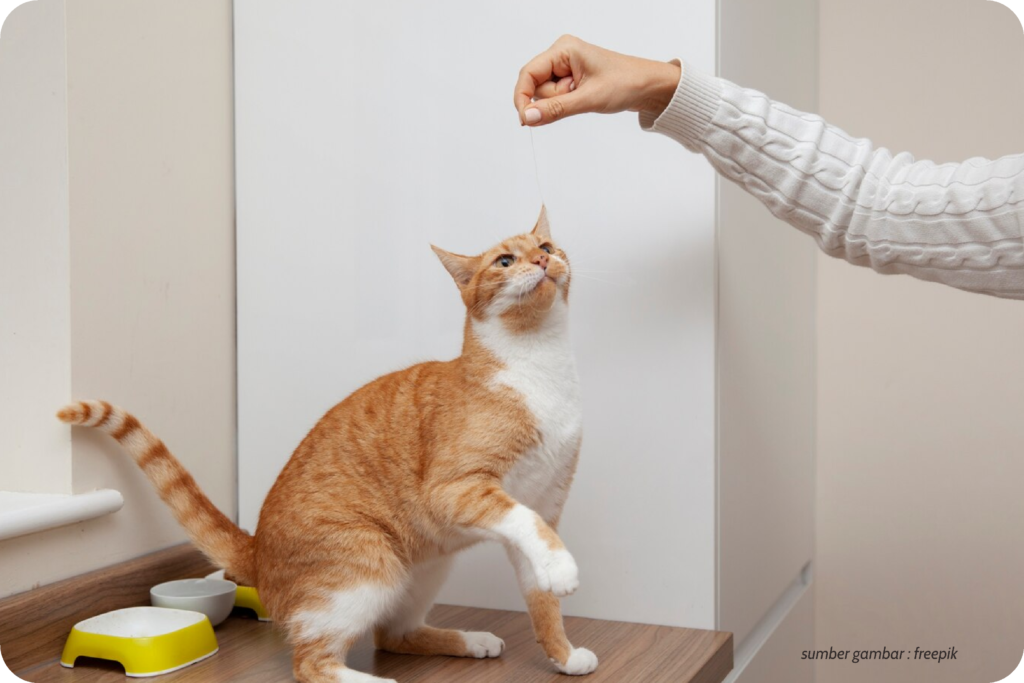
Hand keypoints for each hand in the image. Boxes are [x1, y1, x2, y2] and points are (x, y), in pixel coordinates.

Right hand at [514, 35, 680, 126]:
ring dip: (561, 103)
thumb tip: (528, 118)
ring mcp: (566, 68)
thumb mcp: (589, 99)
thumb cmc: (626, 83)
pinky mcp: (571, 80)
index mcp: (564, 49)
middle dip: (552, 100)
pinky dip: (566, 104)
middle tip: (578, 97)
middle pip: (536, 86)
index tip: (526, 120)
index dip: (523, 98)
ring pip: (546, 95)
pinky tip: (583, 100)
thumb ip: (555, 109)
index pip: (528, 74)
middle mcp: (562, 55)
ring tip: (585, 97)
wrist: (650, 87)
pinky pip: (556, 98)